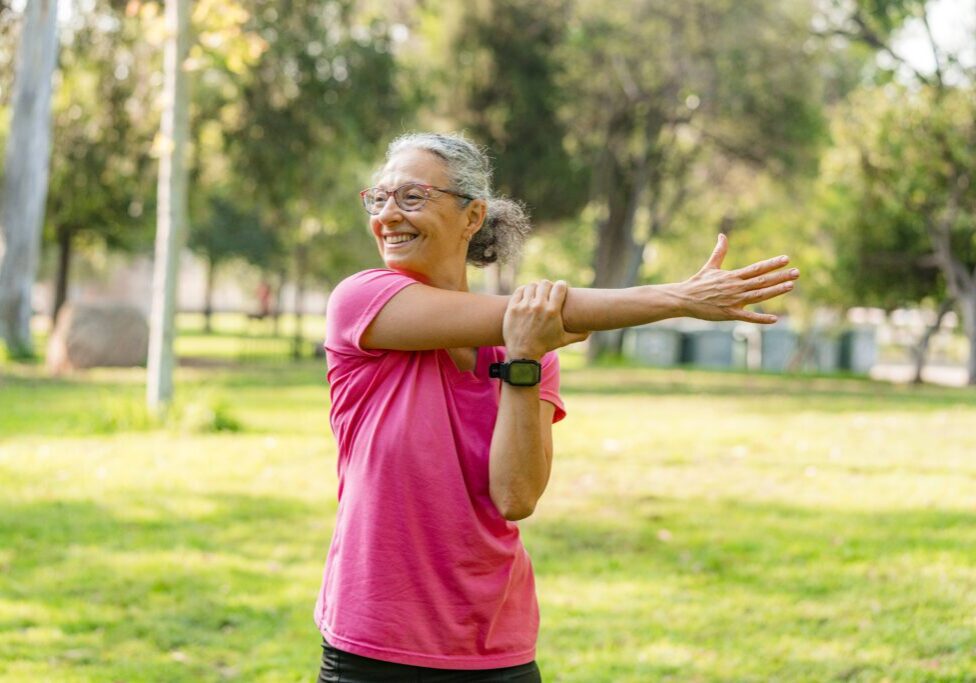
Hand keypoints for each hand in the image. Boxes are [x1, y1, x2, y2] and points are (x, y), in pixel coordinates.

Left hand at [503, 280, 589, 359]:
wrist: (523, 353)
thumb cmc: (545, 345)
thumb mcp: (564, 340)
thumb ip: (579, 335)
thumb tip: (591, 330)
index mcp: (552, 312)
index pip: (559, 287)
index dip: (562, 285)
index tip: (561, 288)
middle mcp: (538, 306)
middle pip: (545, 284)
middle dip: (548, 286)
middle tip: (548, 291)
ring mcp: (524, 306)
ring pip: (532, 286)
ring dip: (536, 288)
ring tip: (537, 294)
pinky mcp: (513, 308)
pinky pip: (520, 291)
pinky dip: (524, 291)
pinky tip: (527, 296)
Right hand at [677, 234, 799, 323]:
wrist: (683, 299)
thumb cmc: (697, 283)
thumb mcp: (710, 266)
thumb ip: (719, 251)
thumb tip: (722, 235)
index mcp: (732, 276)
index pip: (756, 268)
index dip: (771, 264)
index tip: (786, 258)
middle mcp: (735, 287)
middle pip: (762, 281)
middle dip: (780, 276)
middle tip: (797, 272)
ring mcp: (733, 301)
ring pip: (758, 295)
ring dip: (775, 291)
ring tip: (790, 286)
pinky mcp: (729, 314)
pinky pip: (748, 317)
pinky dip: (761, 318)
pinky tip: (774, 319)